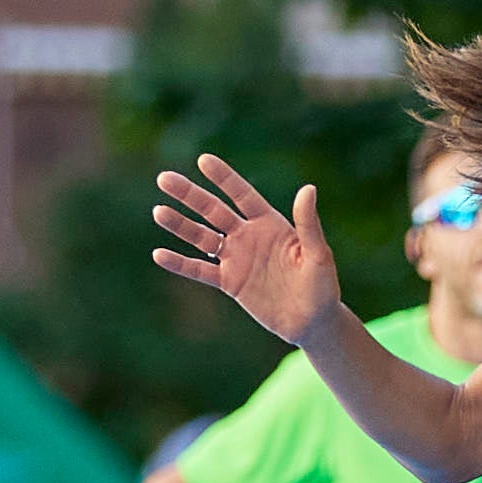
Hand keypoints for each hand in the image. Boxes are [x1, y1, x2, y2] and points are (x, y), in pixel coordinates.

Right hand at [151, 155, 342, 344]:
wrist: (312, 322)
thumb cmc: (322, 287)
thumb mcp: (317, 254)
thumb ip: (308, 224)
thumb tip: (308, 188)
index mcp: (271, 224)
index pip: (242, 195)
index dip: (224, 178)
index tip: (203, 160)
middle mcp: (249, 237)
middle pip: (214, 211)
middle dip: (190, 195)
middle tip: (164, 178)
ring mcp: (237, 259)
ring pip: (202, 237)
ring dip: (180, 225)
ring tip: (158, 211)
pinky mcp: (230, 282)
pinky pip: (200, 270)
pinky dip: (181, 263)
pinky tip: (159, 254)